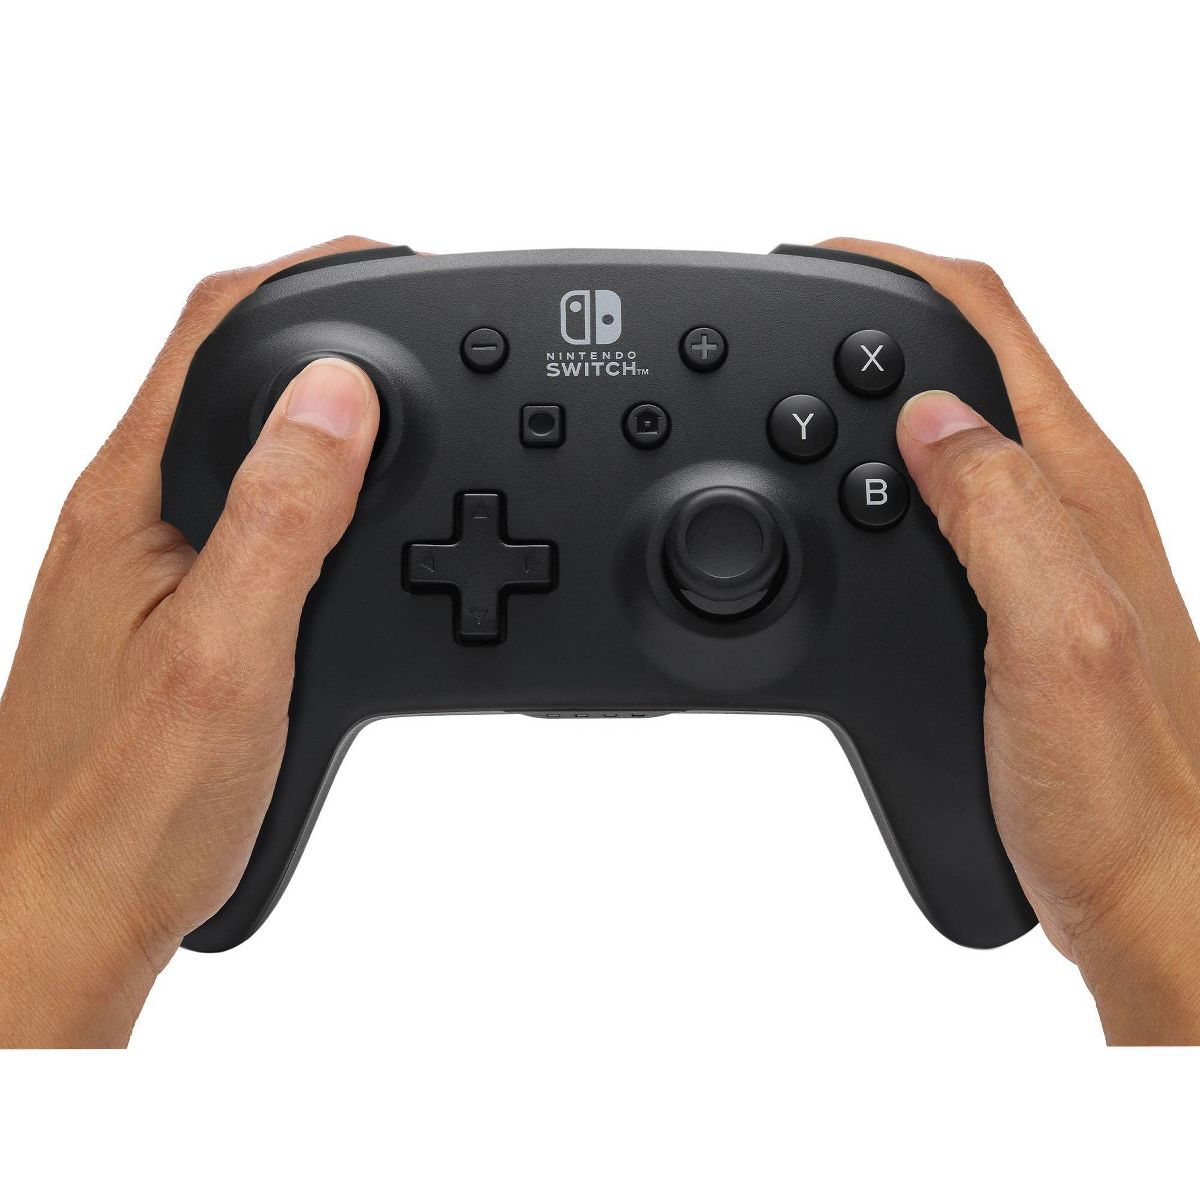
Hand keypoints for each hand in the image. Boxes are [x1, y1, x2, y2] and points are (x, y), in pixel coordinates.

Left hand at [0, 237, 382, 1045]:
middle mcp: (128, 514)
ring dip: (319, 405)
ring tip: (399, 405)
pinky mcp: (165, 608)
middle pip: (228, 369)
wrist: (62, 909)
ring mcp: (142, 561)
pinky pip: (242, 507)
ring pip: (239, 439)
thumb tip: (338, 396)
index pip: (217, 327)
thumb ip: (281, 517)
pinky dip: (307, 483)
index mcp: (132, 500)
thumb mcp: (227, 650)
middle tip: (410, 323)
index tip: (395, 261)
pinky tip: (346, 517)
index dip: (310, 272)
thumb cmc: (125, 805)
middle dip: (324, 324)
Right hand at [822, 239, 1199, 1043]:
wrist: (1162, 897)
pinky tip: (858, 511)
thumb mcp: (1051, 642)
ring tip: (803, 402)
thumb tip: (929, 416)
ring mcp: (1049, 555)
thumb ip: (994, 513)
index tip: (819, 257)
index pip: (987, 325)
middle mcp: (1069, 507)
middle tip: (792, 322)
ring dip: (879, 399)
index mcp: (1075, 493)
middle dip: (875, 322)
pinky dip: (890, 480)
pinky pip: (952, 505)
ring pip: (956, 430)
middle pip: (970, 362)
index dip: (899, 271)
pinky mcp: (1025, 604)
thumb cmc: (1122, 797)